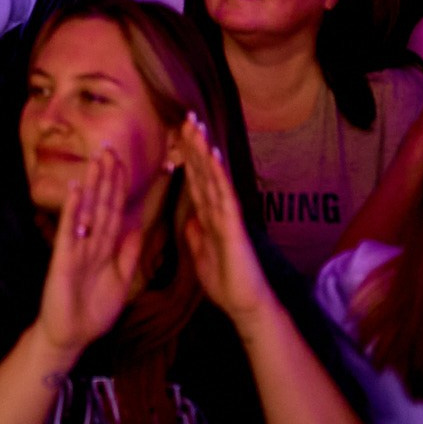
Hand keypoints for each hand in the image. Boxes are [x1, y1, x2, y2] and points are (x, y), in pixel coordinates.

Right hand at [32, 147, 145, 361]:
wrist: (72, 337)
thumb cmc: (94, 311)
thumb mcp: (121, 281)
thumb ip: (128, 255)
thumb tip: (137, 227)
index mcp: (105, 247)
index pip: (114, 211)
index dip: (120, 189)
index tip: (124, 164)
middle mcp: (90, 242)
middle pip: (102, 205)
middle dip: (107, 178)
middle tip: (110, 149)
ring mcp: (77, 249)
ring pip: (88, 212)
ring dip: (93, 186)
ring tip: (97, 160)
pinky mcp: (64, 259)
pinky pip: (70, 232)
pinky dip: (74, 211)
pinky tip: (78, 190)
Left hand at [173, 113, 278, 327]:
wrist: (244, 306)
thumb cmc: (226, 284)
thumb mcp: (201, 257)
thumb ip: (196, 237)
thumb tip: (190, 219)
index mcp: (207, 218)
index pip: (195, 181)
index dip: (187, 158)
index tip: (178, 134)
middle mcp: (217, 211)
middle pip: (203, 172)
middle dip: (194, 145)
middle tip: (187, 117)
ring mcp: (226, 216)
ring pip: (213, 177)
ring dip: (204, 152)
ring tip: (197, 126)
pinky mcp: (233, 227)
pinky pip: (224, 195)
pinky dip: (218, 175)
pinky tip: (213, 155)